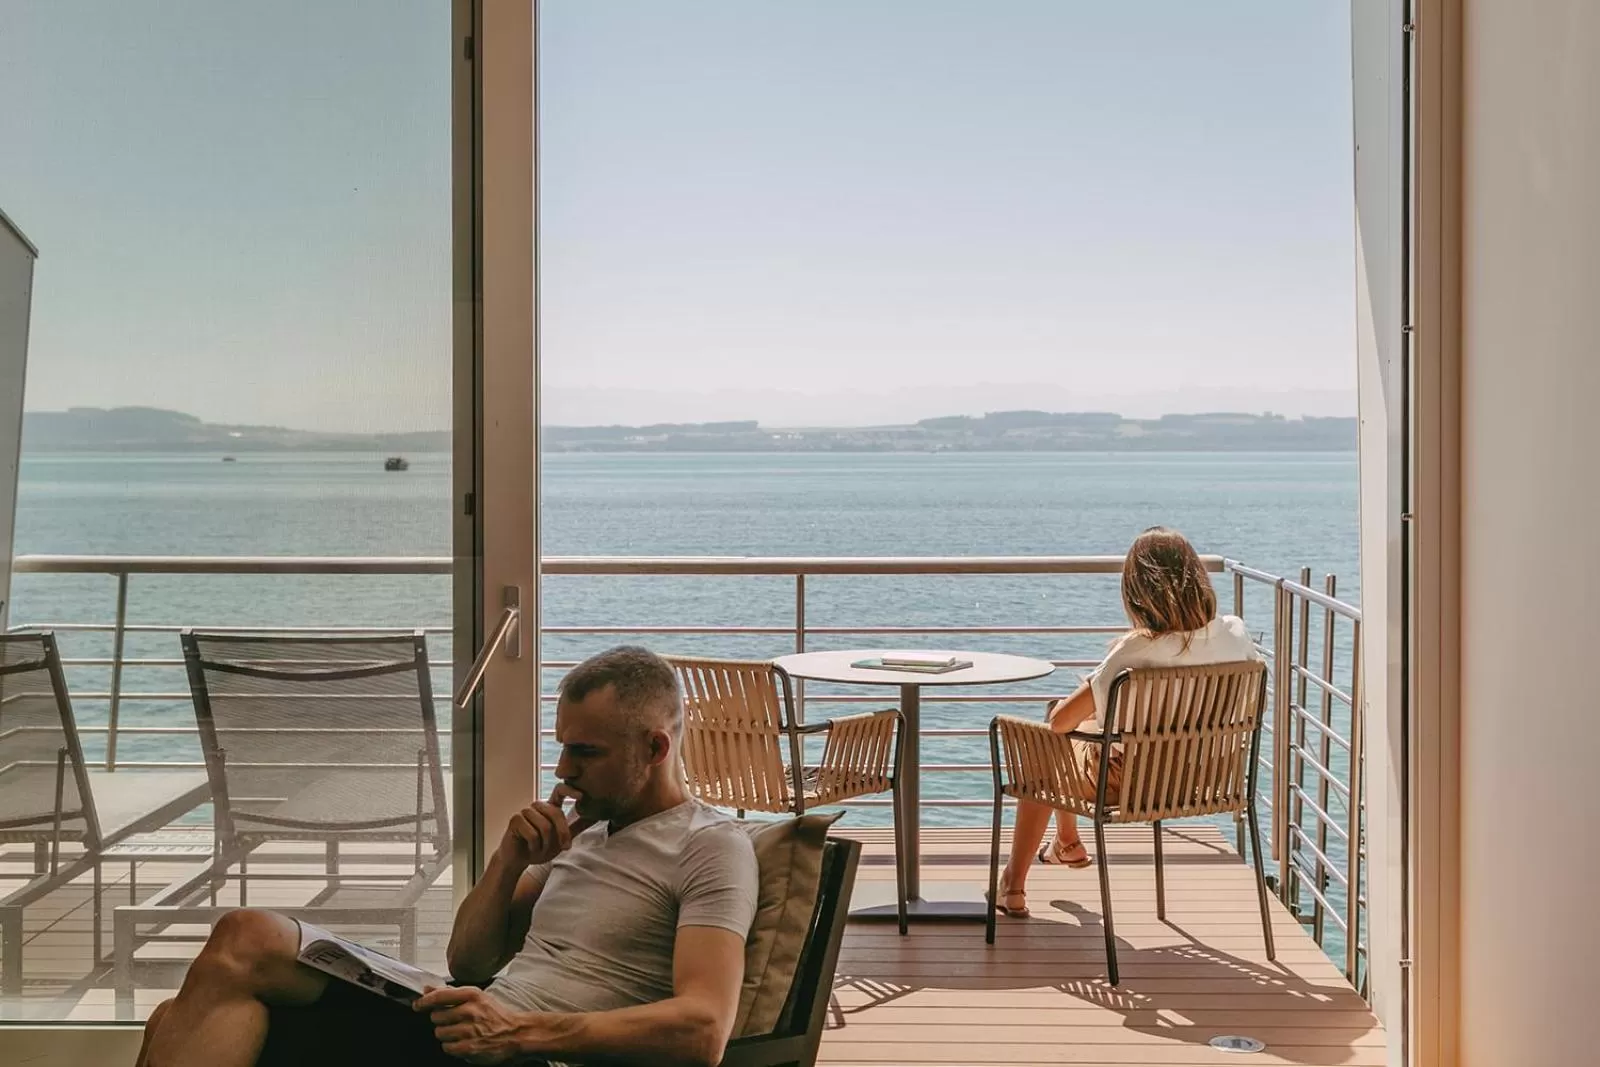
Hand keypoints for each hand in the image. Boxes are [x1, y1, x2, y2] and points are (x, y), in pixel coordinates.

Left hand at [414, 985, 528, 1064]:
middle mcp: (470, 1011)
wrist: (517, 1034)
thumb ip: (452, 994)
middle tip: (452, 1021)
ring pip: (439, 1033)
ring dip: (446, 1034)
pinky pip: (447, 1047)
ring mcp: (469, 1031)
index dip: (424, 1001)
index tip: (418, 1004)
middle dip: (440, 1020)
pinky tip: (462, 1042)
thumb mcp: (478, 997)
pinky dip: (452, 1046)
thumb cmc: (497, 1015)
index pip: (440, 996)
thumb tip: (428, 990)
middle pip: (436, 1017)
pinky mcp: (469, 1048)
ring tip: (459, 1032)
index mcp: (473, 995)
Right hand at [495, 783, 595, 868]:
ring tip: (540, 848)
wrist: (519, 860)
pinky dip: (535, 846)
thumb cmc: (540, 848)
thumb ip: (575, 827)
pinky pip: (532, 834)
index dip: (570, 790)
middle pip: (556, 813)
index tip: (581, 796)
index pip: (560, 791)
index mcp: (550, 807)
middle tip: (564, 848)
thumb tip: (595, 817)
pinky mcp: (515, 820)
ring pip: (545, 826)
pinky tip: (530, 848)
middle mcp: (538, 806)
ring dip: (546, 844)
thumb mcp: (562, 839)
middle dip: (562, 834)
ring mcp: (525, 811)